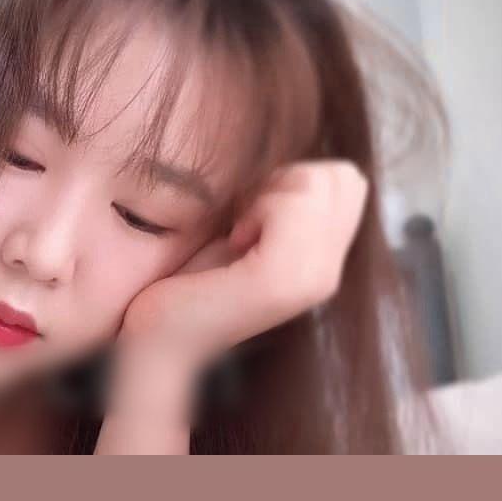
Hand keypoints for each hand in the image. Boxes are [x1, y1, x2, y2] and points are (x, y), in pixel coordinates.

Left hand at [96, 160, 368, 453]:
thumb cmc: (186, 279)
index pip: (346, 178)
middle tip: (242, 220)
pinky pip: (291, 206)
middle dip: (285, 180)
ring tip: (237, 234)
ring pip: (316, 184)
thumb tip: (300, 162)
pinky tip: (234, 241)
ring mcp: (313, 280)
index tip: (250, 211)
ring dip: (266, 194)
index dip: (294, 177)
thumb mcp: (242, 229)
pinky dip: (258, 209)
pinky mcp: (283, 282)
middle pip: (338, 175)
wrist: (155, 338)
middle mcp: (328, 273)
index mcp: (323, 259)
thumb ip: (278, 202)